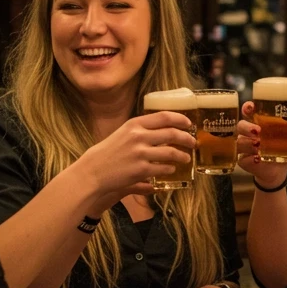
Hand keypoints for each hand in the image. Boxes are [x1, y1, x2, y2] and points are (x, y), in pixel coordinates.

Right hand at [76, 111, 195, 209]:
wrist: (94, 171)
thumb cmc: (108, 152)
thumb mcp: (124, 133)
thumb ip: (142, 130)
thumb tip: (164, 129)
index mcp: (135, 124)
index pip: (164, 117)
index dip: (180, 119)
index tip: (188, 123)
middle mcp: (138, 136)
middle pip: (172, 133)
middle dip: (186, 138)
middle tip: (193, 142)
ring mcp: (140, 153)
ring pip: (171, 152)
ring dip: (182, 155)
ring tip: (186, 157)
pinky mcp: (141, 169)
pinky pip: (163, 168)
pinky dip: (170, 168)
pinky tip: (171, 169)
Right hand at [236, 101, 286, 186]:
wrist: (276, 169)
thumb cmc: (278, 147)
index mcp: (256, 122)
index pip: (248, 112)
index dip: (247, 107)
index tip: (250, 107)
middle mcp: (247, 133)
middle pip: (240, 126)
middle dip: (247, 127)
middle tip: (258, 130)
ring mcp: (243, 147)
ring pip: (240, 142)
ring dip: (248, 143)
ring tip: (258, 145)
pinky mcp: (243, 160)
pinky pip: (242, 158)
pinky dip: (250, 158)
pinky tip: (257, 159)